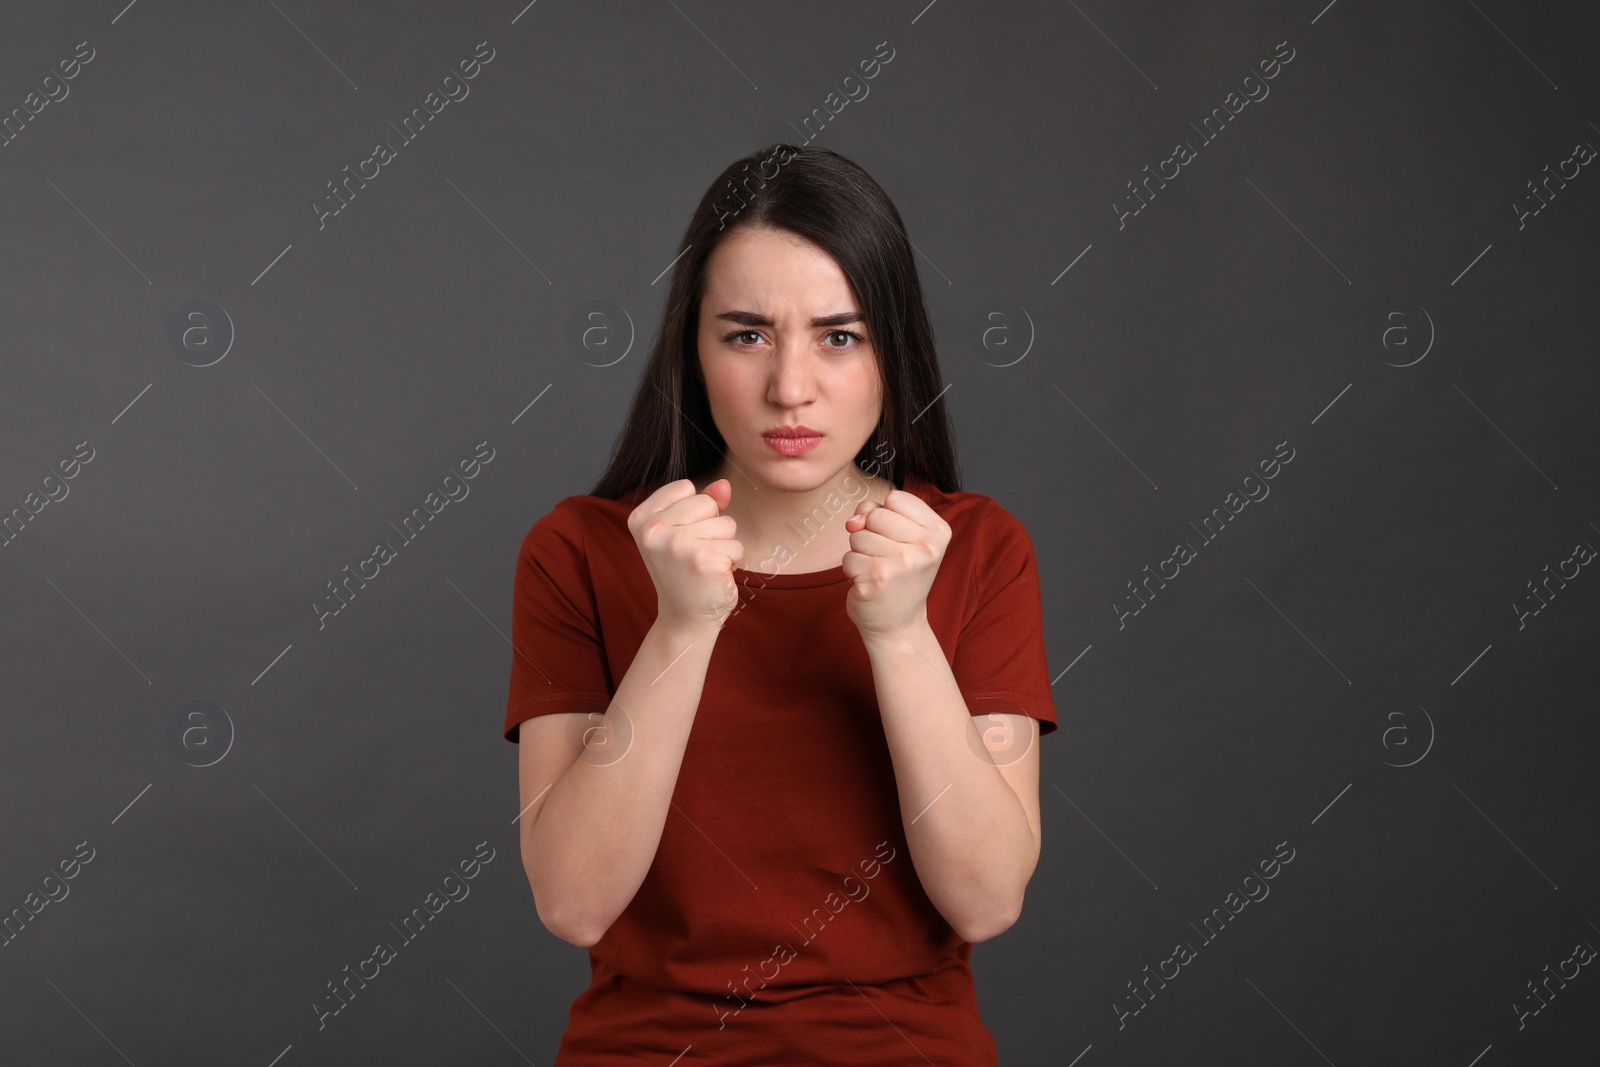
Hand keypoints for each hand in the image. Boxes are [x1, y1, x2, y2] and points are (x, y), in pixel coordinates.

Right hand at [628, 478, 744, 631]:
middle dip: (712, 526)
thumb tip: (724, 485)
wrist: (684, 618)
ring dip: (724, 544)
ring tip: (705, 565)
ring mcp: (677, 544)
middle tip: (695, 554)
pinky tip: (714, 576)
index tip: (680, 538)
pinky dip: (732, 560)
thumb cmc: (685, 571)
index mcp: (641, 518)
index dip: (693, 511)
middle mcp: (653, 530)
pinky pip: (736, 545)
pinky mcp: (704, 560)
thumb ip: (703, 501)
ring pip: (726, 523)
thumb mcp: (684, 529)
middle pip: (707, 502)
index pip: (686, 487)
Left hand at [841, 489, 950, 640]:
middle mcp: (926, 547)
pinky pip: (848, 557)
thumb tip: (853, 522)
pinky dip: (852, 571)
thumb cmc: (899, 575)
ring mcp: (902, 564)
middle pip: (875, 515)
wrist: (899, 623)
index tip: (897, 538)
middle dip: (870, 533)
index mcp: (939, 531)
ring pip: (858, 536)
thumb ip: (878, 514)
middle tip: (885, 557)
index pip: (895, 498)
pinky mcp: (877, 579)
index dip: (886, 515)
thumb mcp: (902, 538)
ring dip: (860, 553)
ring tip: (878, 571)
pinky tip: (869, 583)